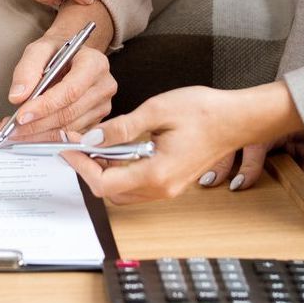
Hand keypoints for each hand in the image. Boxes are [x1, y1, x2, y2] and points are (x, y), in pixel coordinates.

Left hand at [0, 23, 116, 142]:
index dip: (45, 106)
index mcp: (95, 63)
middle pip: (69, 113)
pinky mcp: (96, 121)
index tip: (21, 116)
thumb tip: (18, 96)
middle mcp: (103, 86)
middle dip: (37, 124)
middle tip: (12, 129)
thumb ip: (27, 69)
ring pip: (68, 129)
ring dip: (39, 134)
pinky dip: (47, 138)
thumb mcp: (39, 49)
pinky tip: (30, 134)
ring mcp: (102, 106)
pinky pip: (70, 136)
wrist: (71, 55)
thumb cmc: (58, 51)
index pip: (71, 91)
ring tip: (16, 132)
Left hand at [62, 81, 303, 205]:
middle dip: (88, 169)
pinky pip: (137, 184)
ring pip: (123, 191)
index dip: (81, 165)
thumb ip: (122, 127)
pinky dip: (120, 170)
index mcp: (157, 174)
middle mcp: (161, 189)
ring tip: (92, 143)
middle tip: (76, 143)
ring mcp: (167, 189)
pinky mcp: (171, 182)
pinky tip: (116, 148)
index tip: (68, 146)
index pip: (105, 183)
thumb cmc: (203, 111)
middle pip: (111, 192)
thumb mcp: (157, 110)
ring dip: (103, 171)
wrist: (235, 119)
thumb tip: (93, 138)